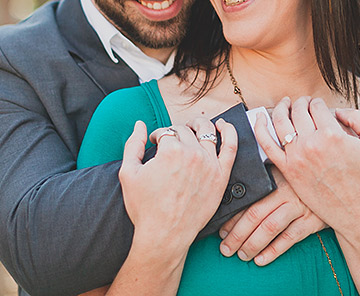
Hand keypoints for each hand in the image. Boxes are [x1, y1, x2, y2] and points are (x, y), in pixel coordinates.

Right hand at [119, 117, 237, 248]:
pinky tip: (223, 125)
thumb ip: (133, 145)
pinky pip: (231, 147)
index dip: (158, 136)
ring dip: (199, 125)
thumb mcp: (128, 173)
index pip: (166, 132)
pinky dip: (229, 132)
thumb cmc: (145, 207)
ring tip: (193, 127)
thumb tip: (140, 125)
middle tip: (171, 140)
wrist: (164, 235)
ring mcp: (210, 164)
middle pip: (185, 131)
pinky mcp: (221, 176)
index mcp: (171, 151)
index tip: (156, 143)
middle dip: (175, 132)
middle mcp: (193, 154)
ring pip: (207, 132)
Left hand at [217, 167, 326, 264]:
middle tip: (226, 249)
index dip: (232, 219)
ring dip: (253, 245)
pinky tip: (261, 260)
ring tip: (242, 256)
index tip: (222, 231)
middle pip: (255, 215)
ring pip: (270, 228)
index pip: (248, 201)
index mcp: (275, 179)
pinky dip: (274, 251)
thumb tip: (234, 201)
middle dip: (237, 235)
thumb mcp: (283, 175)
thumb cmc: (301, 183)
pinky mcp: (312, 221)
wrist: (334, 184)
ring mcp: (300, 206)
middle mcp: (286, 192)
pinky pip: (290, 238)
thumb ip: (264, 183)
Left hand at [255, 97, 359, 234]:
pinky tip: (260, 118)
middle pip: (298, 110)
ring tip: (285, 104)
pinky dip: (260, 128)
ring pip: (280, 122)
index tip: (319, 104)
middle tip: (304, 102)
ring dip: (281, 108)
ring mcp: (297, 157)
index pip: (317, 106)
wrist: (355, 211)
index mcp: (332, 134)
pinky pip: (267, 145)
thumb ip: (359, 119)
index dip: (318, 102)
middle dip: (301, 102)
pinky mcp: (288, 171)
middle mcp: (312, 143)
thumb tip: (339, 109)